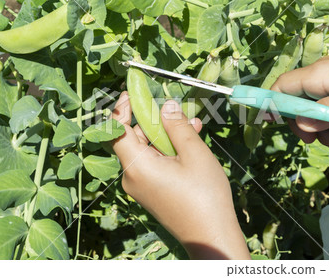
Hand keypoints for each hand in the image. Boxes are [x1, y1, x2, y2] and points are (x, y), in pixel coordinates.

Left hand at [110, 92, 250, 259]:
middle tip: (175, 108)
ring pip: (147, 150)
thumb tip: (167, 105)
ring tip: (192, 125)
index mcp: (136, 166)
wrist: (211, 237)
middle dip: (154, 120)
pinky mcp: (151, 192)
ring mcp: (141, 186)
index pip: (116, 130)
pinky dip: (168, 151)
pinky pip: (154, 164)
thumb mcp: (194, 154)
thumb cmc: (205, 195)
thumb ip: (177, 126)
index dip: (122, 108)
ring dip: (166, 135)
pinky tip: (190, 143)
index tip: (133, 92)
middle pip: (133, 139)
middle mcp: (132, 177)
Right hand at [271, 55, 328, 152]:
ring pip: (310, 109)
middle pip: (295, 102)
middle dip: (304, 126)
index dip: (271, 104)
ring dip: (320, 129)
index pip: (282, 86)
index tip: (269, 124)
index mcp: (320, 75)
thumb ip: (328, 114)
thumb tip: (300, 125)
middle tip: (320, 142)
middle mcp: (321, 76)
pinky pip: (325, 109)